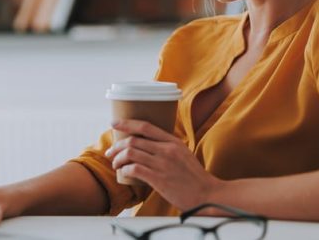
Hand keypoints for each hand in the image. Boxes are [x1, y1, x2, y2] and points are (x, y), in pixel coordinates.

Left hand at [105, 119, 221, 210]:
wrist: (207, 195)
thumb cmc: (194, 177)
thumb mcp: (184, 154)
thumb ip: (167, 147)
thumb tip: (148, 145)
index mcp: (173, 141)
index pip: (145, 126)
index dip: (127, 123)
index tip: (114, 123)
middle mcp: (167, 150)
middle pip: (134, 140)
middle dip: (117, 145)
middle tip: (111, 152)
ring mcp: (163, 164)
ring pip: (131, 153)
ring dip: (118, 158)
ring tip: (115, 164)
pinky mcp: (159, 179)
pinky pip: (134, 169)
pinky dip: (125, 170)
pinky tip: (124, 173)